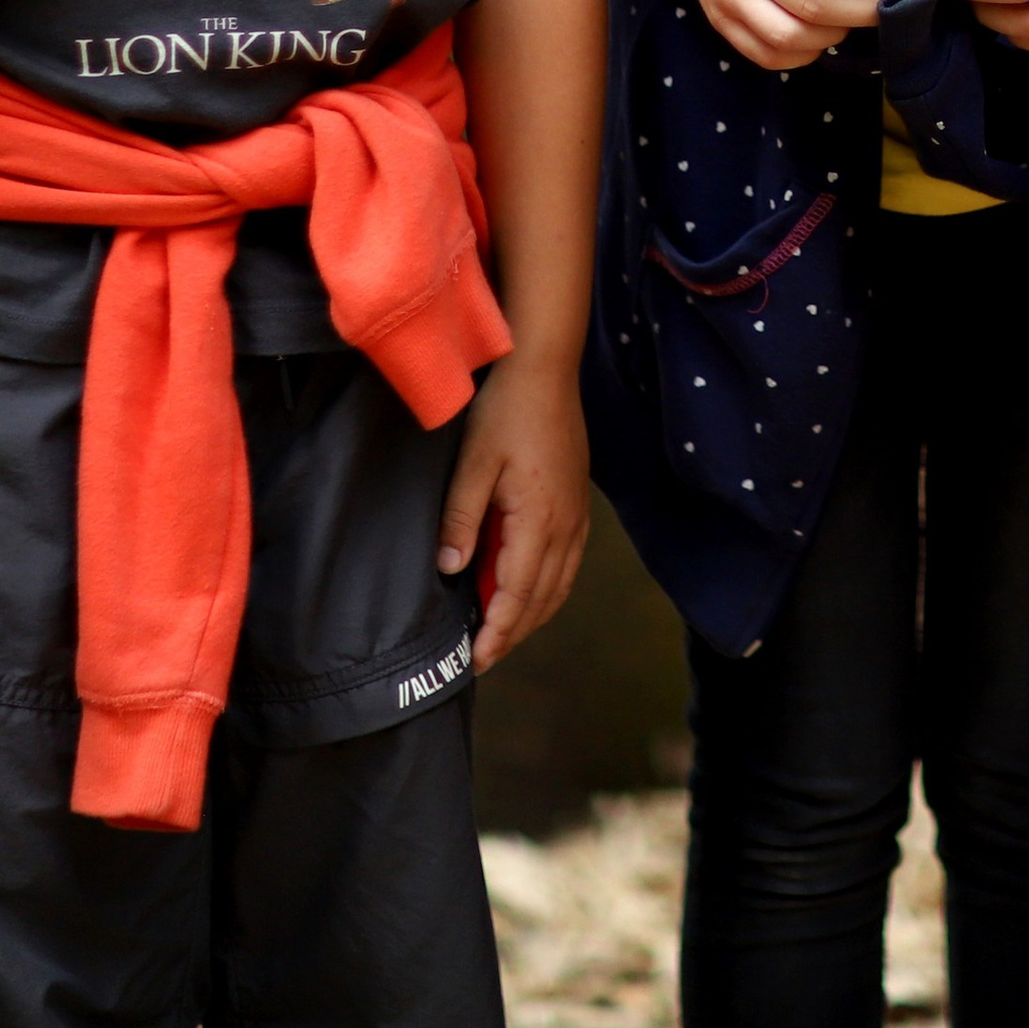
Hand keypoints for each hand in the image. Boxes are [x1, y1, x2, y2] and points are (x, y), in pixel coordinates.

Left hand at [438, 355, 590, 672]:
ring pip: (561, 582)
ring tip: (503, 632)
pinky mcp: (578, 500)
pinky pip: (568, 561)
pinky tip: (528, 589)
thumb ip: (461, 518)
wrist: (545, 368)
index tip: (477, 660)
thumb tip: (449, 569)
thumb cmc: (506, 409)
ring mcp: (578, 512)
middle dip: (515, 631)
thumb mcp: (473, 463)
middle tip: (484, 657)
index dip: (498, 631)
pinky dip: (549, 587)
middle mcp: (567, 522)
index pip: (518, 593)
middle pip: (544, 596)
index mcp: (540, 517)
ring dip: (533, 613)